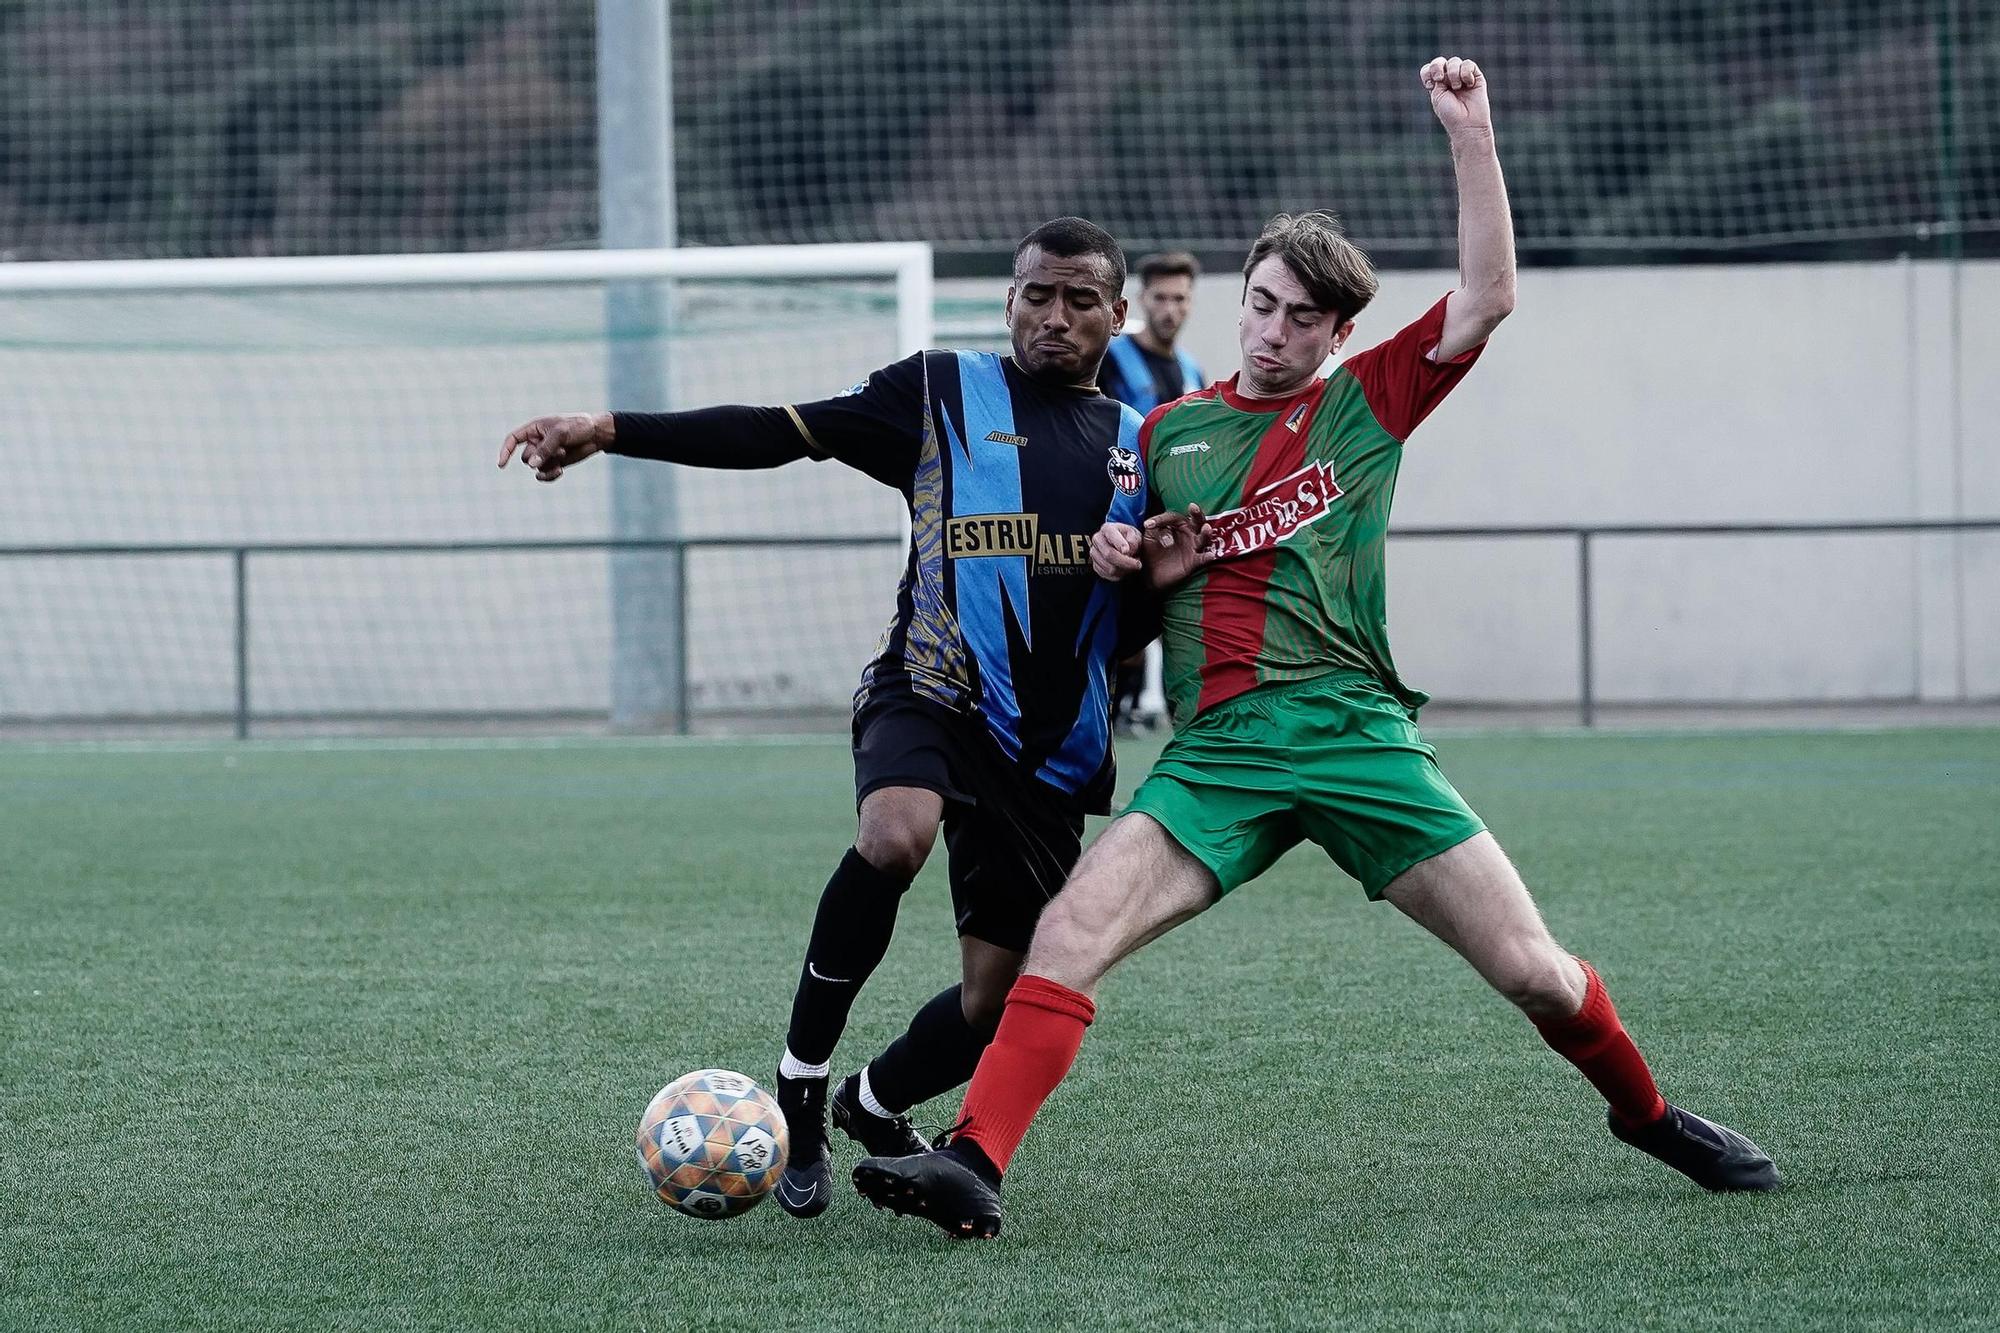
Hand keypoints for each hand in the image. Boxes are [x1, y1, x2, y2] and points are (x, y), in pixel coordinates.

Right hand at [498, 412, 612, 481]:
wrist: (596, 434)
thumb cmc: (578, 427)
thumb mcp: (561, 434)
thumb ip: (546, 449)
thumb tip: (532, 465)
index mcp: (534, 429)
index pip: (512, 439)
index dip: (505, 451)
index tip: (501, 465)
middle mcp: (537, 442)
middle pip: (526, 458)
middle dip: (540, 457)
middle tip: (559, 448)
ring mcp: (545, 454)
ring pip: (536, 467)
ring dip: (548, 464)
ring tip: (564, 453)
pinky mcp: (555, 463)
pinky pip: (544, 475)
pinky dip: (549, 476)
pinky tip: (559, 472)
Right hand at [1090, 523, 1143, 581]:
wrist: (1124, 546)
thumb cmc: (1130, 539)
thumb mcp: (1136, 535)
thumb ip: (1133, 540)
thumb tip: (1126, 551)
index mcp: (1107, 528)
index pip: (1111, 535)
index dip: (1119, 544)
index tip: (1127, 551)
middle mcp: (1097, 539)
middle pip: (1108, 554)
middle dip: (1125, 562)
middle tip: (1138, 564)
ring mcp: (1094, 553)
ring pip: (1108, 567)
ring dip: (1124, 570)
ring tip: (1133, 566)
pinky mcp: (1095, 565)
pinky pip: (1107, 575)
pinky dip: (1119, 575)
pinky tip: (1125, 570)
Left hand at [1139, 503, 1212, 587]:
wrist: (1151, 575)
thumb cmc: (1152, 553)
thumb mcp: (1149, 538)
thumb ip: (1151, 529)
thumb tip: (1149, 523)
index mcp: (1178, 526)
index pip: (1173, 517)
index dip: (1161, 519)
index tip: (1148, 524)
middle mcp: (1188, 534)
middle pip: (1197, 521)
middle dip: (1197, 514)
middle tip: (1193, 507)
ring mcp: (1193, 548)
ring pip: (1203, 538)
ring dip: (1206, 533)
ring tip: (1206, 528)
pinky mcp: (1193, 562)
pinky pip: (1202, 559)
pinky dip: (1207, 557)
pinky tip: (1210, 555)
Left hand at [1421, 56, 1490, 138]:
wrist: (1467, 123)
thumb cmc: (1450, 114)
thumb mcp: (1437, 95)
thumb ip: (1438, 78)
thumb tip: (1447, 67)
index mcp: (1437, 85)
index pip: (1428, 69)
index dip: (1428, 71)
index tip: (1430, 85)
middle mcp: (1449, 79)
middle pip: (1440, 61)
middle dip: (1437, 66)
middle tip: (1439, 79)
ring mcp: (1462, 77)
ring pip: (1454, 61)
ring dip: (1453, 73)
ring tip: (1457, 87)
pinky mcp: (1476, 76)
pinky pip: (1468, 64)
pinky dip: (1466, 73)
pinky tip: (1468, 84)